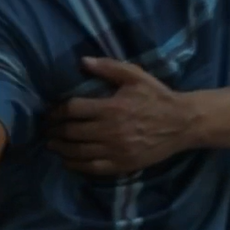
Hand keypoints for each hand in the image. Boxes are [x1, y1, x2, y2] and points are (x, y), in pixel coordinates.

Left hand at [47, 57, 190, 175]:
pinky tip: (68, 161)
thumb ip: (108, 67)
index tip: (50, 112)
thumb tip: (82, 61)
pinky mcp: (122, 164)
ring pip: (79, 152)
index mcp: (111, 107)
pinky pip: (92, 168)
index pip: (73, 110)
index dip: (57, 111)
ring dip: (61, 148)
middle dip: (55, 131)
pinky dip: (76, 165)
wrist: (182, 123)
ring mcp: (116, 150)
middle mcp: (110, 131)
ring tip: (52, 144)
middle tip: (46, 129)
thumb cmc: (157, 96)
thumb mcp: (135, 76)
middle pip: (72, 132)